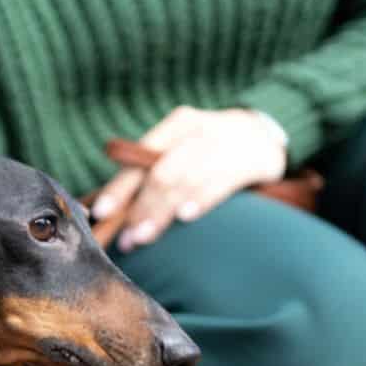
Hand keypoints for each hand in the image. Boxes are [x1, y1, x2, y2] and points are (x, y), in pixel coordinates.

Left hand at [90, 106, 287, 252]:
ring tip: (144, 237)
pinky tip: (185, 217)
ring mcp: (225, 144)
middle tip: (127, 239)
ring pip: (185, 179)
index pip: (140, 159)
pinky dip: (200, 200)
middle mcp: (197, 131)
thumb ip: (153, 172)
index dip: (119, 187)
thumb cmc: (211, 148)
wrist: (264, 132)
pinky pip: (219, 182)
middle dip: (140, 208)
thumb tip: (114, 212)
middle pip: (160, 172)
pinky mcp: (250, 161)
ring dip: (162, 212)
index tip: (101, 212)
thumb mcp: (184, 146)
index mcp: (176, 125)